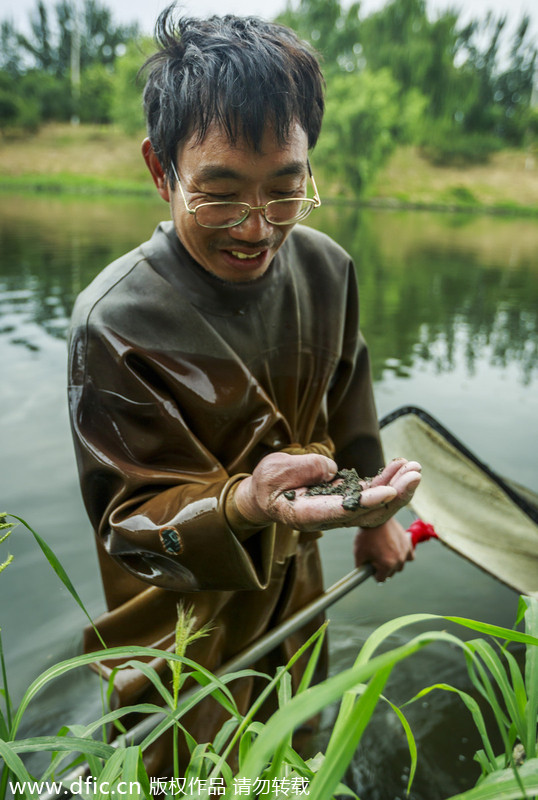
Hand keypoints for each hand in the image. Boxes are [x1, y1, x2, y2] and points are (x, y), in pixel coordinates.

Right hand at [233, 452, 420, 531]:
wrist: (265, 496)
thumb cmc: (267, 484)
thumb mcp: (276, 471)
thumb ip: (303, 468)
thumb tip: (332, 469)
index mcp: (309, 514)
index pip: (345, 511)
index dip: (369, 502)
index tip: (391, 491)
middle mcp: (330, 517)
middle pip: (369, 512)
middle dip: (395, 493)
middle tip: (415, 474)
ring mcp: (340, 510)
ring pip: (376, 505)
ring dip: (398, 487)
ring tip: (415, 468)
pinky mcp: (346, 500)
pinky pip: (372, 494)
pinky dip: (388, 481)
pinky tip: (401, 468)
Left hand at [353, 517, 414, 581]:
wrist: (377, 516)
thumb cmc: (366, 535)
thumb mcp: (359, 553)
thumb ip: (361, 567)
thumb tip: (362, 574)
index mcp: (386, 565)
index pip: (381, 579)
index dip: (373, 573)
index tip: (370, 566)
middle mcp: (398, 561)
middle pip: (391, 573)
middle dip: (383, 568)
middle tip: (375, 557)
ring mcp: (405, 552)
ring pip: (400, 566)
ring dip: (393, 562)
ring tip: (385, 552)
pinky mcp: (409, 544)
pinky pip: (409, 556)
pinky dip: (404, 555)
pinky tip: (396, 550)